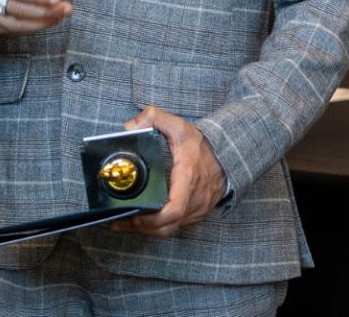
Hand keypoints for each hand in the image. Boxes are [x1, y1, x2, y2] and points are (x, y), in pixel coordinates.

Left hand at [111, 106, 227, 237]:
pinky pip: (175, 226)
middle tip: (119, 221)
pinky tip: (141, 221)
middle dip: (141, 227)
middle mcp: (193, 201)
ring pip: (170, 229)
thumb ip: (154, 118)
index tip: (135, 216)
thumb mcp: (180, 126)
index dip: (154, 218)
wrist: (228, 158)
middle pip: (167, 226)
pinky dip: (157, 227)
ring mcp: (196, 210)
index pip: (174, 209)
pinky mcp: (195, 214)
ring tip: (124, 223)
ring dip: (147, 229)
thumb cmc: (201, 145)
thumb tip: (130, 126)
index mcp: (187, 180)